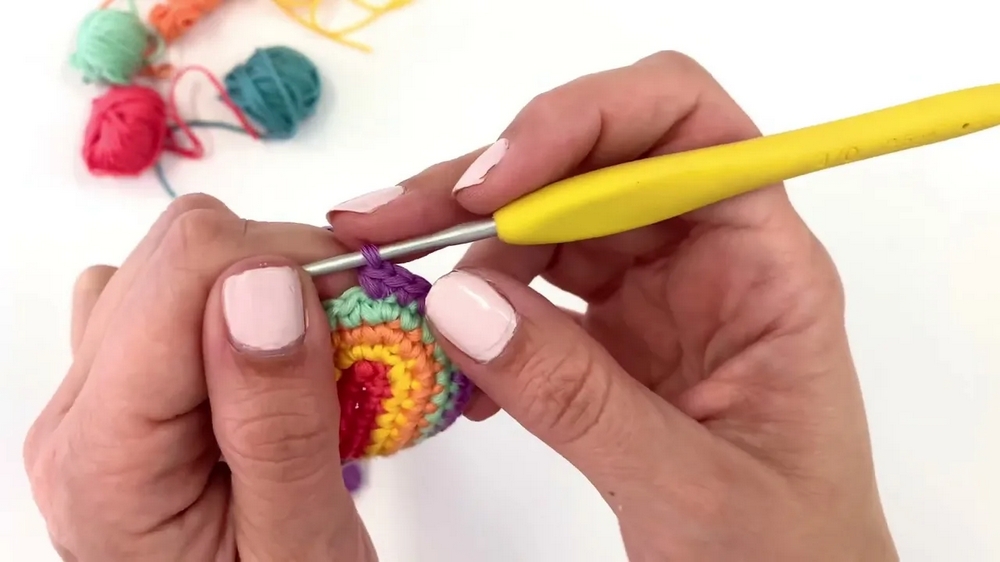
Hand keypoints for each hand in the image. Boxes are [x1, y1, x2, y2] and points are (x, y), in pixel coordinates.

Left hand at [24, 196, 376, 560]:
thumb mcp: (297, 545)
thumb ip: (276, 422)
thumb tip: (266, 283)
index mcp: (104, 455)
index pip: (184, 271)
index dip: (291, 268)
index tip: (365, 316)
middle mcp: (79, 414)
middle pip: (178, 252)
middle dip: (288, 275)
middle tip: (355, 351)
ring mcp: (98, 399)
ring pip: (178, 262)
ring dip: (269, 290)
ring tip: (319, 369)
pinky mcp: (129, 391)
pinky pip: (177, 299)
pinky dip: (247, 307)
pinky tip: (278, 370)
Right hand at [328, 52, 897, 559]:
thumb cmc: (788, 555)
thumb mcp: (689, 485)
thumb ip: (577, 398)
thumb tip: (457, 305)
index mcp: (764, 266)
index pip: (683, 128)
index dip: (584, 123)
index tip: (492, 183)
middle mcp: (707, 259)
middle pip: (591, 165)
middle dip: (488, 182)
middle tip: (389, 220)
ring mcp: (655, 296)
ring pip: (548, 223)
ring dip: (467, 248)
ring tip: (400, 300)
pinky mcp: (611, 338)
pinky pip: (530, 294)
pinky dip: (476, 314)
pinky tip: (448, 364)